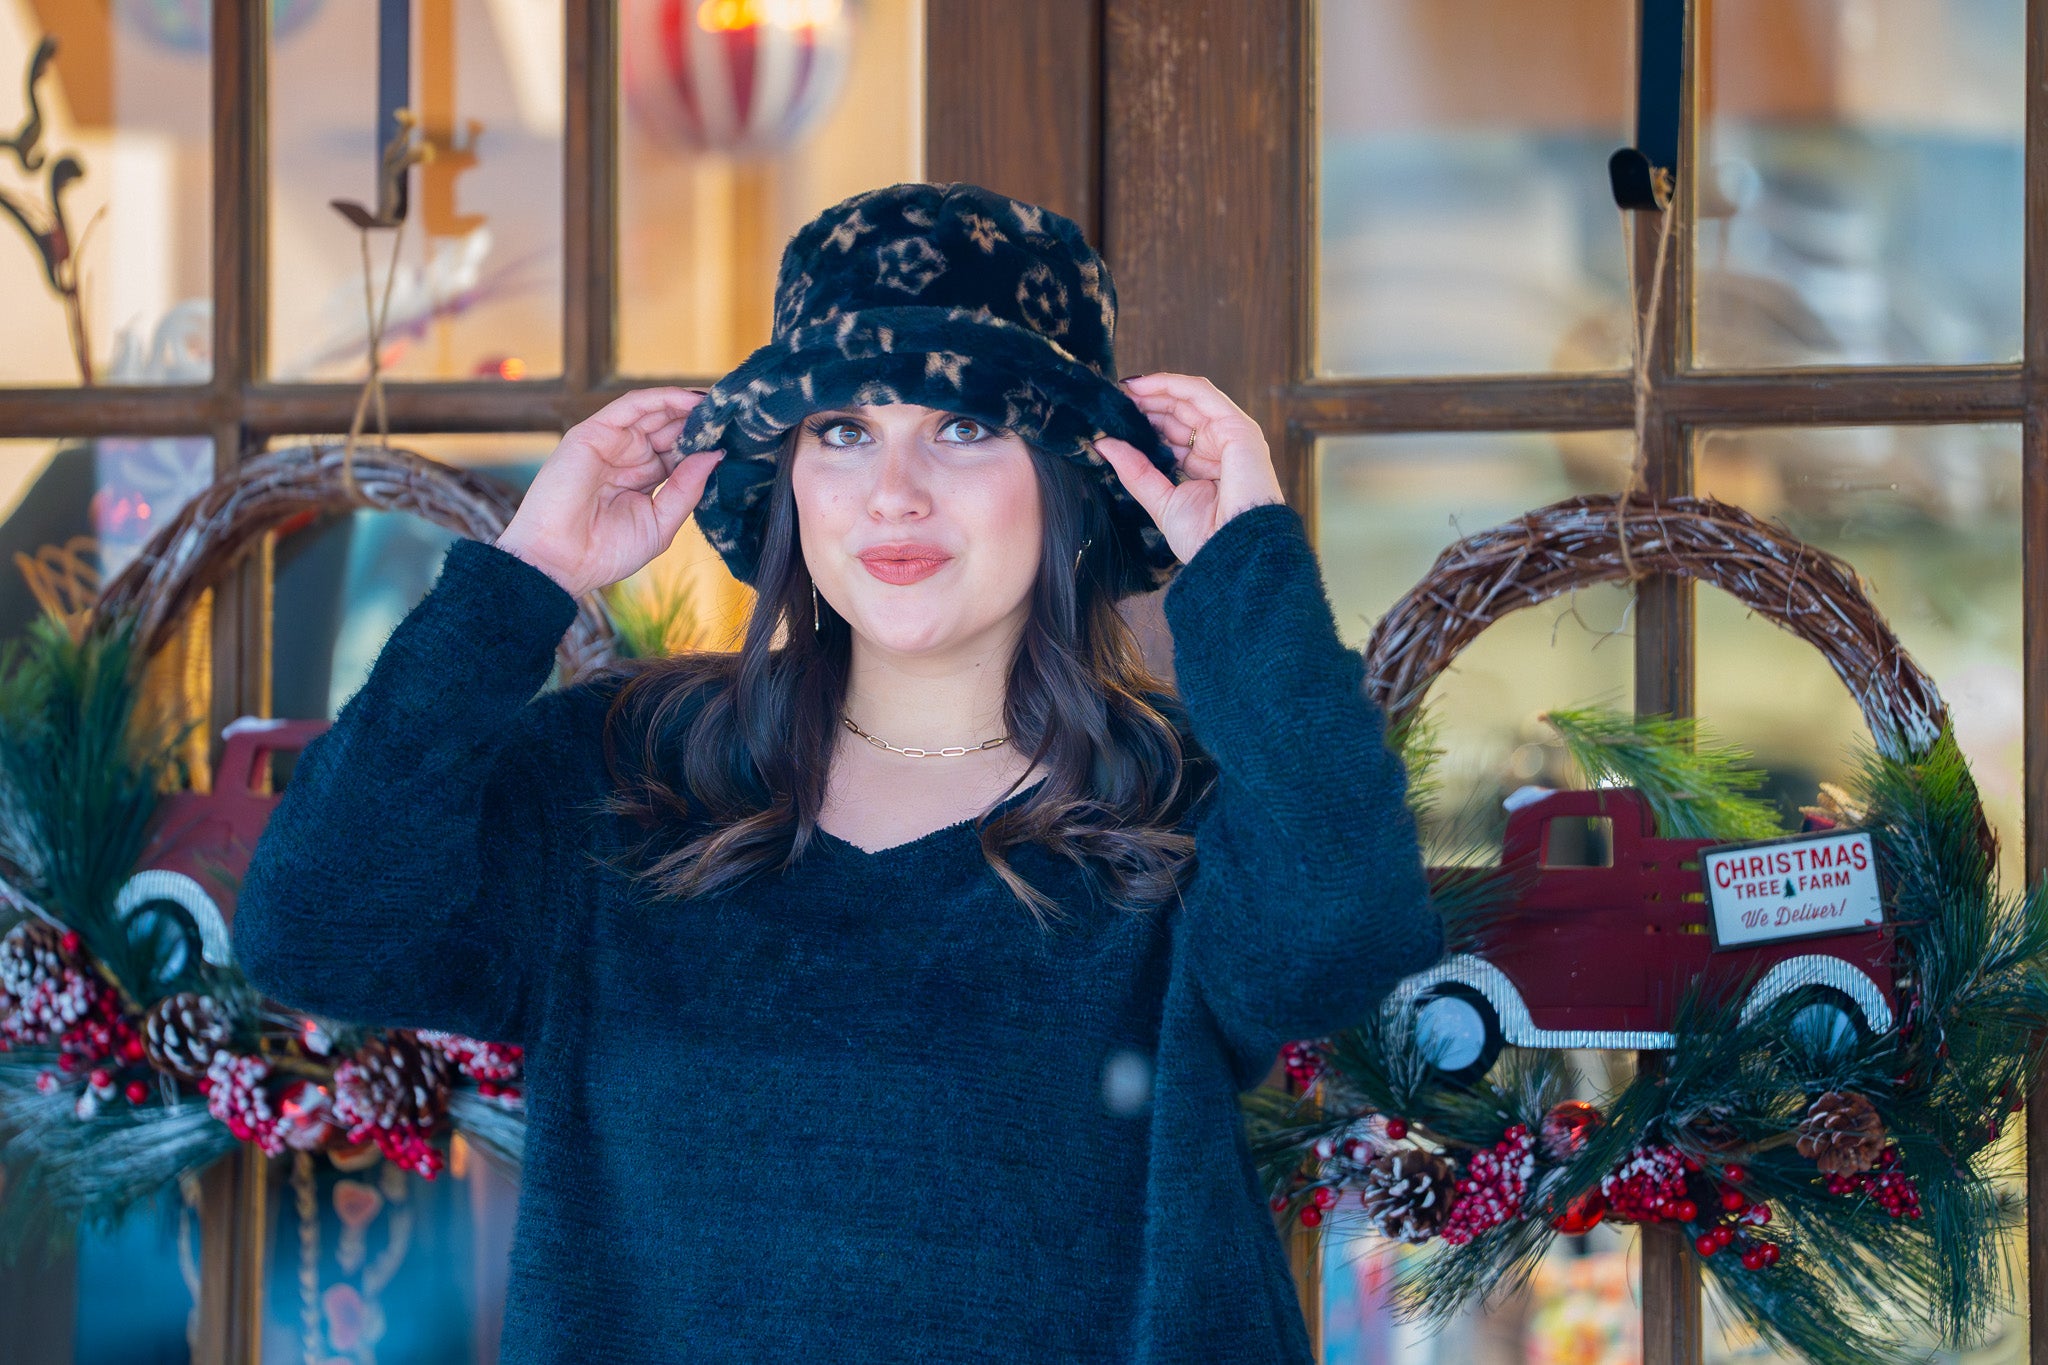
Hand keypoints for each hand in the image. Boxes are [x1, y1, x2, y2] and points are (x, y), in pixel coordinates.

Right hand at [493, 388, 724, 597]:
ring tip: (720, 404)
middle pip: (672, 428)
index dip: (708, 443)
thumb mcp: (660, 523)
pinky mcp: (594, 432)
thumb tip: (716, 455)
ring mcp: (612, 443)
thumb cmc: (605, 552)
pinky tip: (691, 401)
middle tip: (738, 414)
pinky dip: (662, 399)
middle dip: (703, 420)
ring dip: (688, 404)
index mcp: (645, 479)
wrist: (559, 561)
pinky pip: (633, 405)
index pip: (682, 451)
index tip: (742, 438)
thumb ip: (687, 489)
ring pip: (656, 412)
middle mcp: (629, 457)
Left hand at [1092, 373, 1284, 564]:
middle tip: (1112, 401)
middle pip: (1178, 414)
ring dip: (1154, 390)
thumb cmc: (1206, 538)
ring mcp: (1230, 435)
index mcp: (1203, 467)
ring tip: (1122, 391)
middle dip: (1145, 404)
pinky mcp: (1238, 427)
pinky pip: (1202, 395)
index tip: (1112, 418)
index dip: (1143, 423)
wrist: (1235, 553)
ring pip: (1188, 399)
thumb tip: (1104, 445)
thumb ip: (1135, 471)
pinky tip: (1142, 385)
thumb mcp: (1160, 500)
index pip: (1171, 435)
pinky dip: (1172, 384)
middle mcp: (1217, 448)